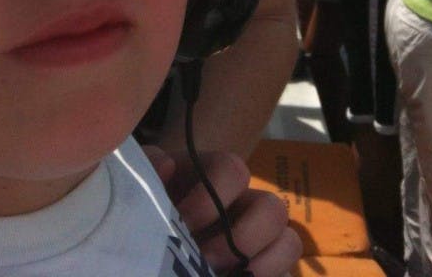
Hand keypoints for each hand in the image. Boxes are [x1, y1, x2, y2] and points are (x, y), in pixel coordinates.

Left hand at [145, 145, 301, 275]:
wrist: (149, 237)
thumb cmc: (150, 204)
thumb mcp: (143, 182)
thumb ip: (147, 166)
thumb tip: (166, 165)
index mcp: (217, 176)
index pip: (233, 170)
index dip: (210, 198)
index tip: (182, 222)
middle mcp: (246, 203)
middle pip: (273, 209)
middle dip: (241, 239)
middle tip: (205, 258)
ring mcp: (259, 239)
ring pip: (289, 243)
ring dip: (261, 266)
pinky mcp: (262, 267)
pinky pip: (284, 274)